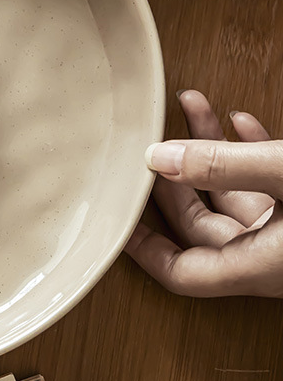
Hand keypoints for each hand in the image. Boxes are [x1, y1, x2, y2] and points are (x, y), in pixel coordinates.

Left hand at [126, 90, 282, 297]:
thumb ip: (224, 167)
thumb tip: (160, 157)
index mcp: (258, 266)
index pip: (181, 272)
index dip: (141, 248)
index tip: (113, 219)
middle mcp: (270, 257)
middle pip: (201, 224)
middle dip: (175, 175)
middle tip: (153, 140)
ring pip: (234, 196)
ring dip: (215, 152)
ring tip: (194, 108)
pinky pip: (267, 187)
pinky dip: (250, 156)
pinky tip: (239, 122)